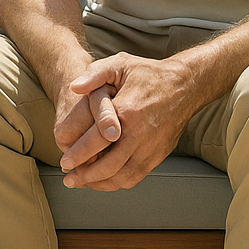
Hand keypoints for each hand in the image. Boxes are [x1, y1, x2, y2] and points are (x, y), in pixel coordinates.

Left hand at [62, 52, 193, 190]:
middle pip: (109, 165)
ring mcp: (151, 147)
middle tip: (69, 179)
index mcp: (127, 111)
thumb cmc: (149, 73)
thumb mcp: (120, 64)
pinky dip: (119, 183)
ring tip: (83, 182)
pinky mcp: (159, 155)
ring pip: (124, 176)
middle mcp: (140, 134)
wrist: (185, 86)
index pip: (97, 139)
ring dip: (102, 184)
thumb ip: (94, 73)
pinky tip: (106, 180)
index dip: (79, 153)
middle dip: (86, 175)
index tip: (64, 161)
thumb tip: (73, 87)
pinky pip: (137, 176)